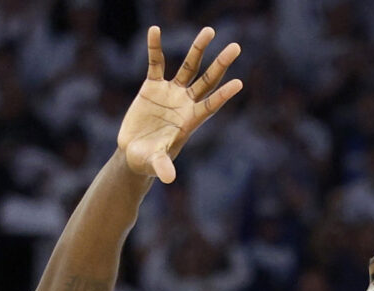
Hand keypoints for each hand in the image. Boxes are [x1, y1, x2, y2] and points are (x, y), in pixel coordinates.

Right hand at [118, 26, 243, 182]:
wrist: (134, 153)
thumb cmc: (148, 161)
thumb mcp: (155, 163)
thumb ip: (163, 166)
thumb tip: (170, 178)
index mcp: (191, 121)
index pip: (212, 105)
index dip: (224, 94)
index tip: (239, 83)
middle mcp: (185, 103)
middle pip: (207, 80)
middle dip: (221, 64)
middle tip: (236, 47)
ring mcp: (171, 93)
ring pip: (188, 67)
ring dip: (198, 49)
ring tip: (209, 31)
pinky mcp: (152, 87)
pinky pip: (155, 63)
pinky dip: (155, 48)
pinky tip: (154, 30)